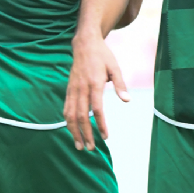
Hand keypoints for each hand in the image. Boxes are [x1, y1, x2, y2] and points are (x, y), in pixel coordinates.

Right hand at [63, 31, 127, 149]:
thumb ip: (121, 85)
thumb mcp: (115, 67)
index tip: (105, 137)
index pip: (97, 108)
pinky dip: (68, 122)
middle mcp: (81, 88)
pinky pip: (66, 108)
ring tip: (79, 145)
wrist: (84, 44)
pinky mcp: (68, 90)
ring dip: (74, 131)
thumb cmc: (102, 56)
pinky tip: (72, 131)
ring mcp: (73, 89)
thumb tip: (127, 100)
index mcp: (94, 83)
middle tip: (90, 148)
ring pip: (70, 114)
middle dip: (85, 133)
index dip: (101, 124)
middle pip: (81, 115)